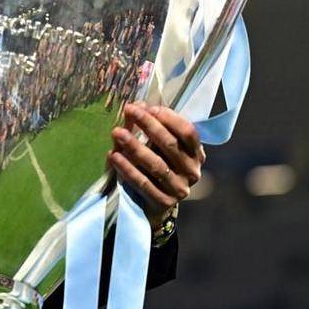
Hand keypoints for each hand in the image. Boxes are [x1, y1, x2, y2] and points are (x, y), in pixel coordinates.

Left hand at [108, 103, 204, 227]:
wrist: (153, 204)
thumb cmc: (156, 166)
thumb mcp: (156, 146)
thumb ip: (149, 127)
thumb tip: (139, 104)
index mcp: (195, 153)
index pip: (188, 132)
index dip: (169, 118)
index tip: (148, 107)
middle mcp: (192, 171)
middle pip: (170, 145)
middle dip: (148, 125)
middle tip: (129, 110)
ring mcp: (180, 188)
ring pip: (156, 165)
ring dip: (135, 147)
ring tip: (116, 133)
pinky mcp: (164, 202)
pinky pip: (143, 184)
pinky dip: (127, 169)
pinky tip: (113, 156)